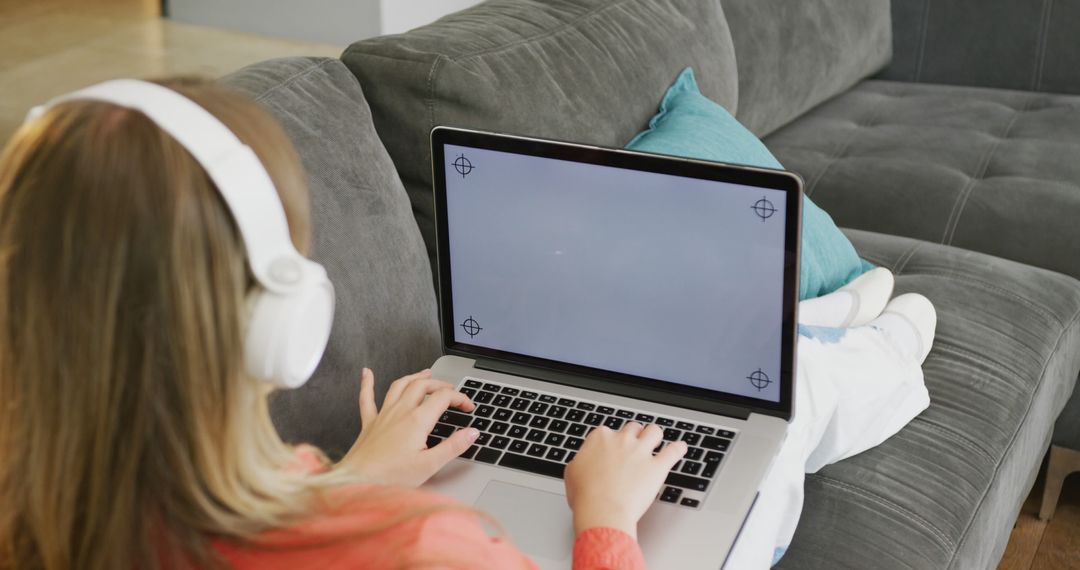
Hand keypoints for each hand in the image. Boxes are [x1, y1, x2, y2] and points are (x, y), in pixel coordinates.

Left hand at [337, 368, 476, 486]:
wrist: (357, 483)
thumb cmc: (390, 478)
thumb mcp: (429, 465)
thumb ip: (453, 446)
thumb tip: (472, 433)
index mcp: (417, 421)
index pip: (443, 398)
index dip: (460, 398)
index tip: (468, 407)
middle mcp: (400, 412)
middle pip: (422, 386)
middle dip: (440, 384)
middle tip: (451, 389)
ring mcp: (383, 415)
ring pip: (400, 386)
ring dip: (414, 377)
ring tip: (425, 374)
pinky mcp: (369, 423)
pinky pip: (367, 397)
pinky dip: (367, 383)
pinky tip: (366, 373)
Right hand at [564, 423, 686, 539]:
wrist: (602, 510)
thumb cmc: (586, 495)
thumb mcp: (573, 472)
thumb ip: (582, 460)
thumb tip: (584, 460)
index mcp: (600, 438)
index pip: (609, 432)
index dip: (611, 441)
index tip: (612, 450)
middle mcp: (622, 440)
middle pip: (633, 428)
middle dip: (634, 435)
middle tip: (634, 443)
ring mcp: (641, 452)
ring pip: (654, 431)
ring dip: (655, 435)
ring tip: (656, 440)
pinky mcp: (657, 467)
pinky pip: (673, 451)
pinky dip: (678, 449)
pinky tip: (681, 448)